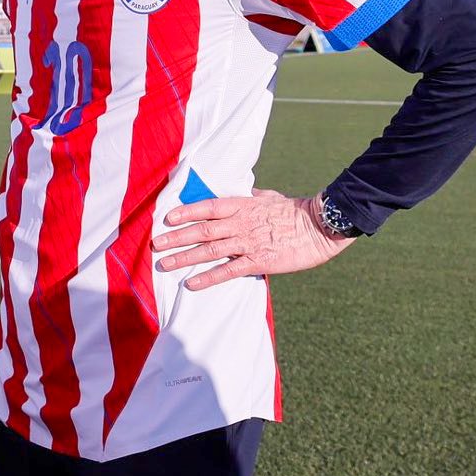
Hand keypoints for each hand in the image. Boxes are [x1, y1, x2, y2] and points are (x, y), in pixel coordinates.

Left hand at [151, 188, 355, 290]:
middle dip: (176, 237)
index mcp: (244, 205)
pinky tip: (191, 283)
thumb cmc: (296, 211)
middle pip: (202, 229)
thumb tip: (244, 192)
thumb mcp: (270, 197)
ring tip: (164, 264)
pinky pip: (228, 270)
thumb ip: (253, 197)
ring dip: (184, 257)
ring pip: (210, 250)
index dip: (186, 212)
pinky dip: (208, 277)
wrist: (320, 226)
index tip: (167, 218)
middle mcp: (241, 223)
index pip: (208, 207)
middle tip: (155, 244)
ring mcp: (249, 242)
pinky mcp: (259, 261)